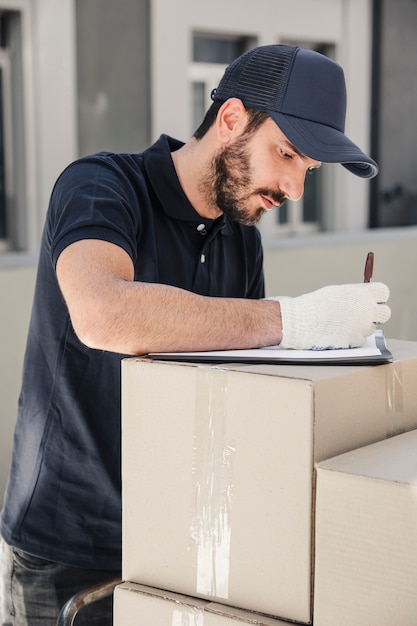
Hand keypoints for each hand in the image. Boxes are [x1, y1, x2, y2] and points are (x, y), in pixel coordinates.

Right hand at [268, 283, 390, 349]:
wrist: (300, 322)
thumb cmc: (314, 306)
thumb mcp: (337, 292)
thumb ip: (355, 295)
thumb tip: (364, 298)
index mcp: (362, 293)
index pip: (383, 292)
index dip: (377, 297)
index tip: (371, 300)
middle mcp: (366, 309)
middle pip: (385, 313)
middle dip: (375, 315)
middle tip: (362, 315)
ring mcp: (362, 326)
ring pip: (370, 328)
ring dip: (360, 327)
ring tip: (341, 324)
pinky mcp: (356, 341)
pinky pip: (359, 339)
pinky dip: (351, 338)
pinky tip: (337, 333)